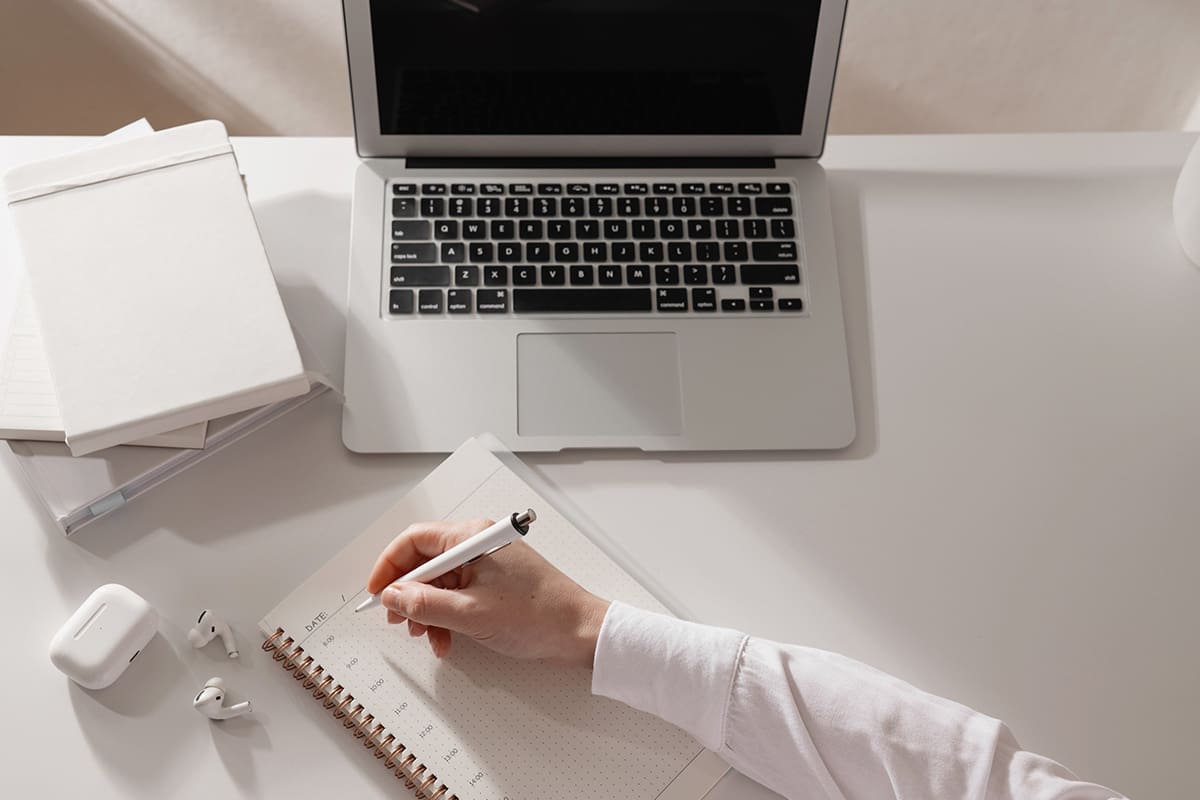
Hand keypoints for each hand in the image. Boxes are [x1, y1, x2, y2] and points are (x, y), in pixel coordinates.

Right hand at [366, 519, 610, 666]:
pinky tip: (448, 640)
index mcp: (472, 538)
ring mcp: (487, 564)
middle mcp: (478, 545)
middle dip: (408, 594)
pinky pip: (458, 596)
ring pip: (440, 583)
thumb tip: (392, 596)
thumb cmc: (539, 615)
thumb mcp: (470, 614)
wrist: (580, 632)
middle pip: (425, 562)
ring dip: (427, 612)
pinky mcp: (495, 584)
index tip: (376, 593)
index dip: (389, 566)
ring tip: (428, 637)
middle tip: (398, 621)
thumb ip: (424, 604)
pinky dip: (447, 618)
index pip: (415, 540)